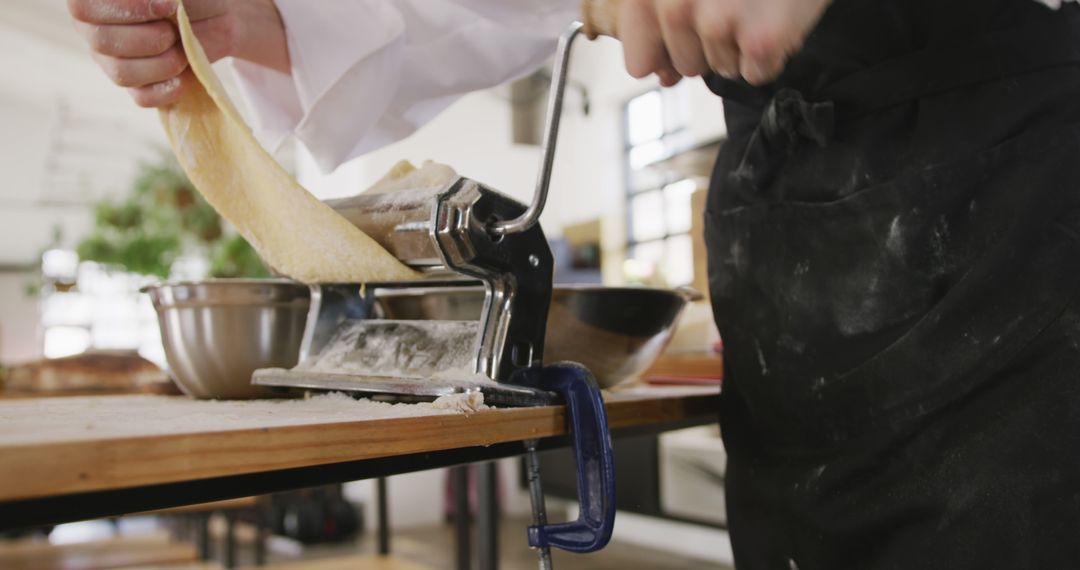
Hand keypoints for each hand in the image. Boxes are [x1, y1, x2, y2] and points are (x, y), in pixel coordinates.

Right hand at [68, 0, 289, 107]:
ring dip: (164, 63)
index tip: (168, 6)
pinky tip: (187, 73)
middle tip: (175, 30)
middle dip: (151, 38)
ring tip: (184, 49)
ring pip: (122, 73)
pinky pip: (143, 98)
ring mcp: (112, 61)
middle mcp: (94, 29)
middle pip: (101, 42)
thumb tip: (151, 3)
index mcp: (94, 0)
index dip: (126, 9)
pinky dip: (171, 86)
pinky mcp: (137, 87)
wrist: (217, 15)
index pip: (82, 7)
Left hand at [614, 0, 832, 86]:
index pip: (640, 64)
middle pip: (685, 67)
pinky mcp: (759, 39)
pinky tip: (773, 18)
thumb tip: (665, 77)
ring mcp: (717, 20)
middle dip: (710, 49)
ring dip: (740, 48)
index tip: (681, 42)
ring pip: (720, 69)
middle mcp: (676, 3)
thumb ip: (663, 25)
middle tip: (732, 10)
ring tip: (754, 8)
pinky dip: (769, 55)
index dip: (665, 59)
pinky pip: (754, 73)